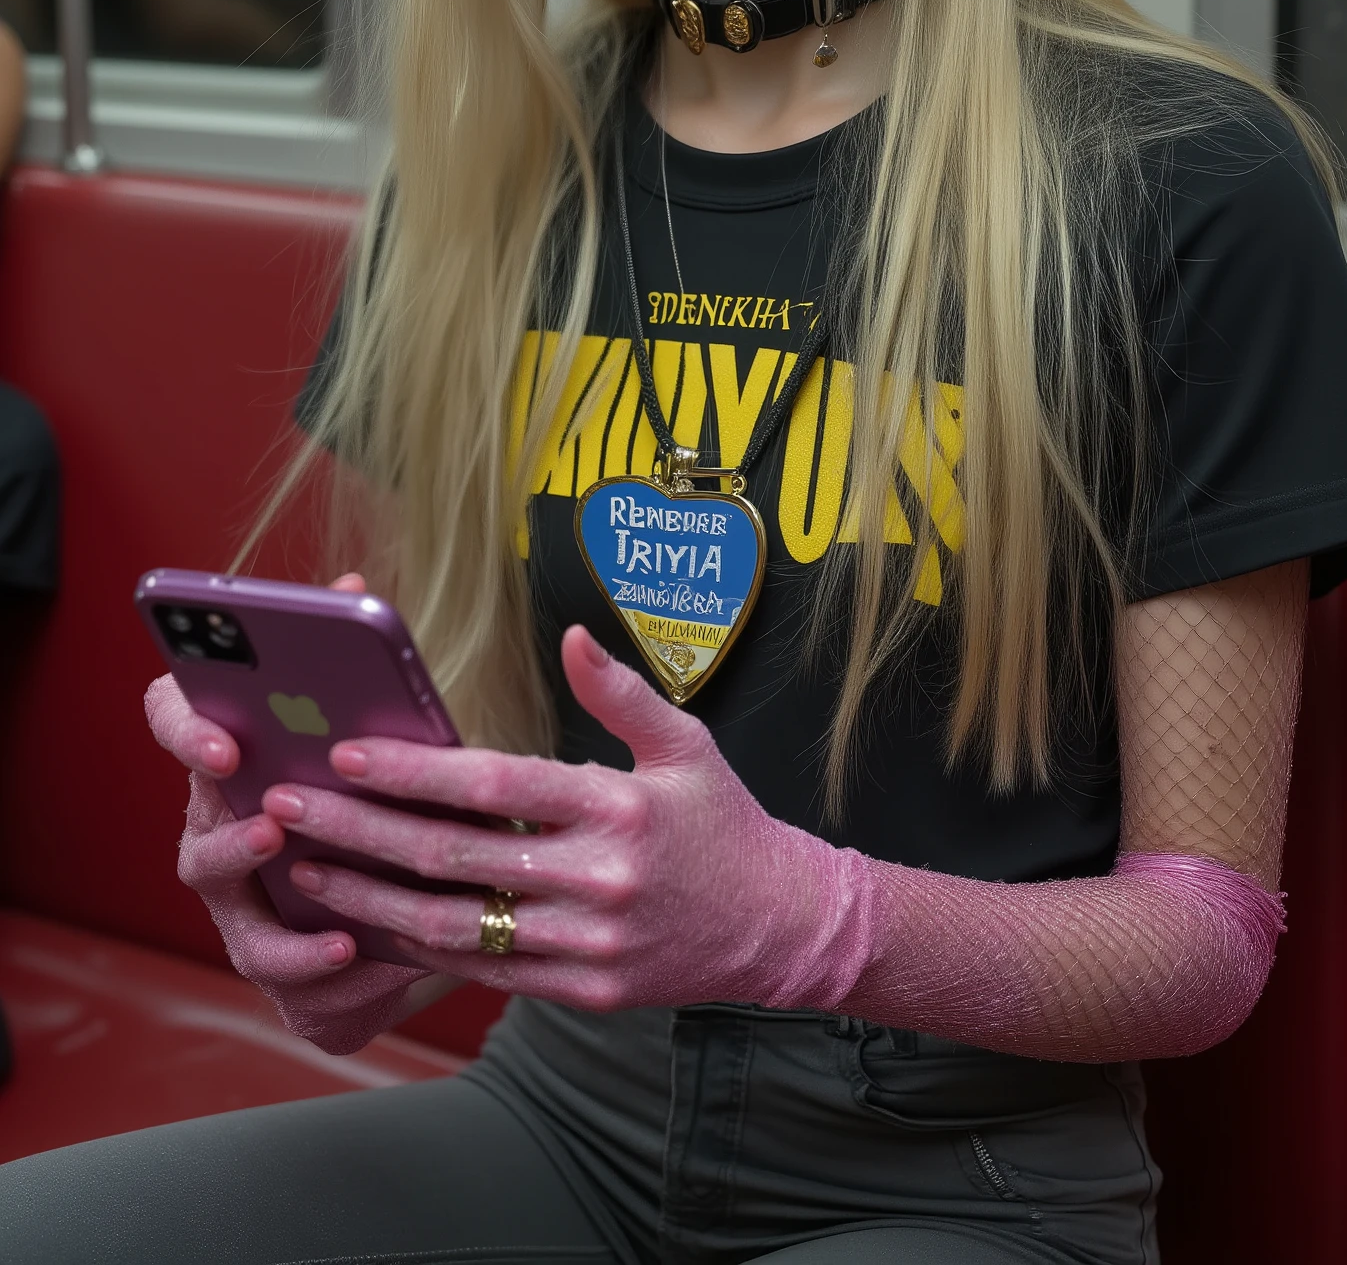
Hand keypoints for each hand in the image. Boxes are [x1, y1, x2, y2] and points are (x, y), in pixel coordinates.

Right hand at [143, 573, 427, 1052]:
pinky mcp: (266, 954)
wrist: (397, 915)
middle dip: (218, 801)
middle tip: (252, 792)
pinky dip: (309, 956)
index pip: (175, 717)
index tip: (223, 737)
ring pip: (215, 878)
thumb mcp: (377, 741)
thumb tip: (347, 585)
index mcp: (238, 758)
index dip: (185, 723)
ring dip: (246, 862)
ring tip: (288, 855)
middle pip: (194, 809)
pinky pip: (274, 960)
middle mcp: (219, 821)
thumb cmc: (376, 807)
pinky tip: (349, 946)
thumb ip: (351, 674)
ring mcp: (235, 894)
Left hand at [261, 625, 870, 1013]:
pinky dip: (420, 950)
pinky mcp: (583, 991)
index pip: (496, 786)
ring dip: (370, 900)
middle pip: (455, 859)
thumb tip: (572, 635)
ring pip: (457, 926)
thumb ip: (622, 691)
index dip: (414, 772)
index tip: (346, 754)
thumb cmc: (725, 823)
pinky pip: (485, 972)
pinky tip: (368, 925)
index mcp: (618, 808)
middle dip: (360, 833)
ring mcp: (588, 943)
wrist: (779, 926)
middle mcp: (599, 879)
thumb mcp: (686, 744)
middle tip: (288, 808)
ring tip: (304, 870)